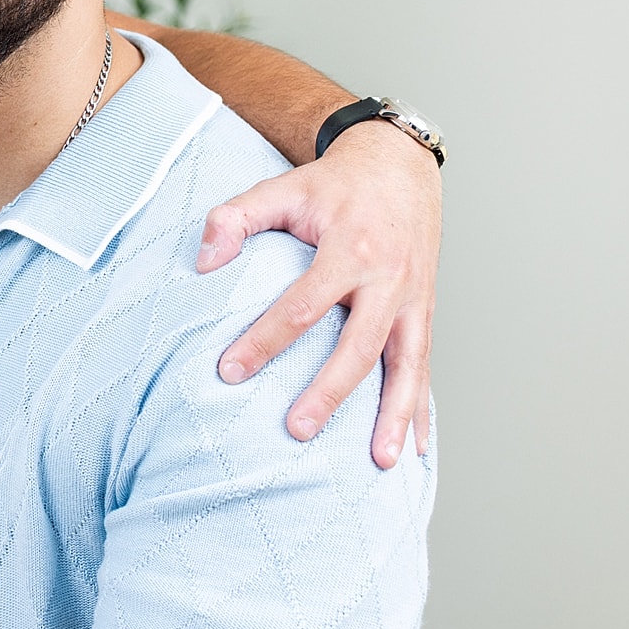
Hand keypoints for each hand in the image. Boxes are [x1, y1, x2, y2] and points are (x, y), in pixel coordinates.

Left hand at [196, 121, 439, 467]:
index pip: (303, 304)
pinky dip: (422, 410)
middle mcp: (389, 279)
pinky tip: (414, 450)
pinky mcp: (426, 314)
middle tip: (296, 430)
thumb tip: (202, 263)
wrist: (400, 166)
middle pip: (359, 345)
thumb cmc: (332, 185)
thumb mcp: (280, 187)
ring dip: (394, 416)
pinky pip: (426, 369)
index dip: (264, 340)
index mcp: (350, 249)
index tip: (228, 372)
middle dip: (329, 391)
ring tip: (378, 462)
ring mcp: (414, 301)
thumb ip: (234, 218)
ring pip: (406, 366)